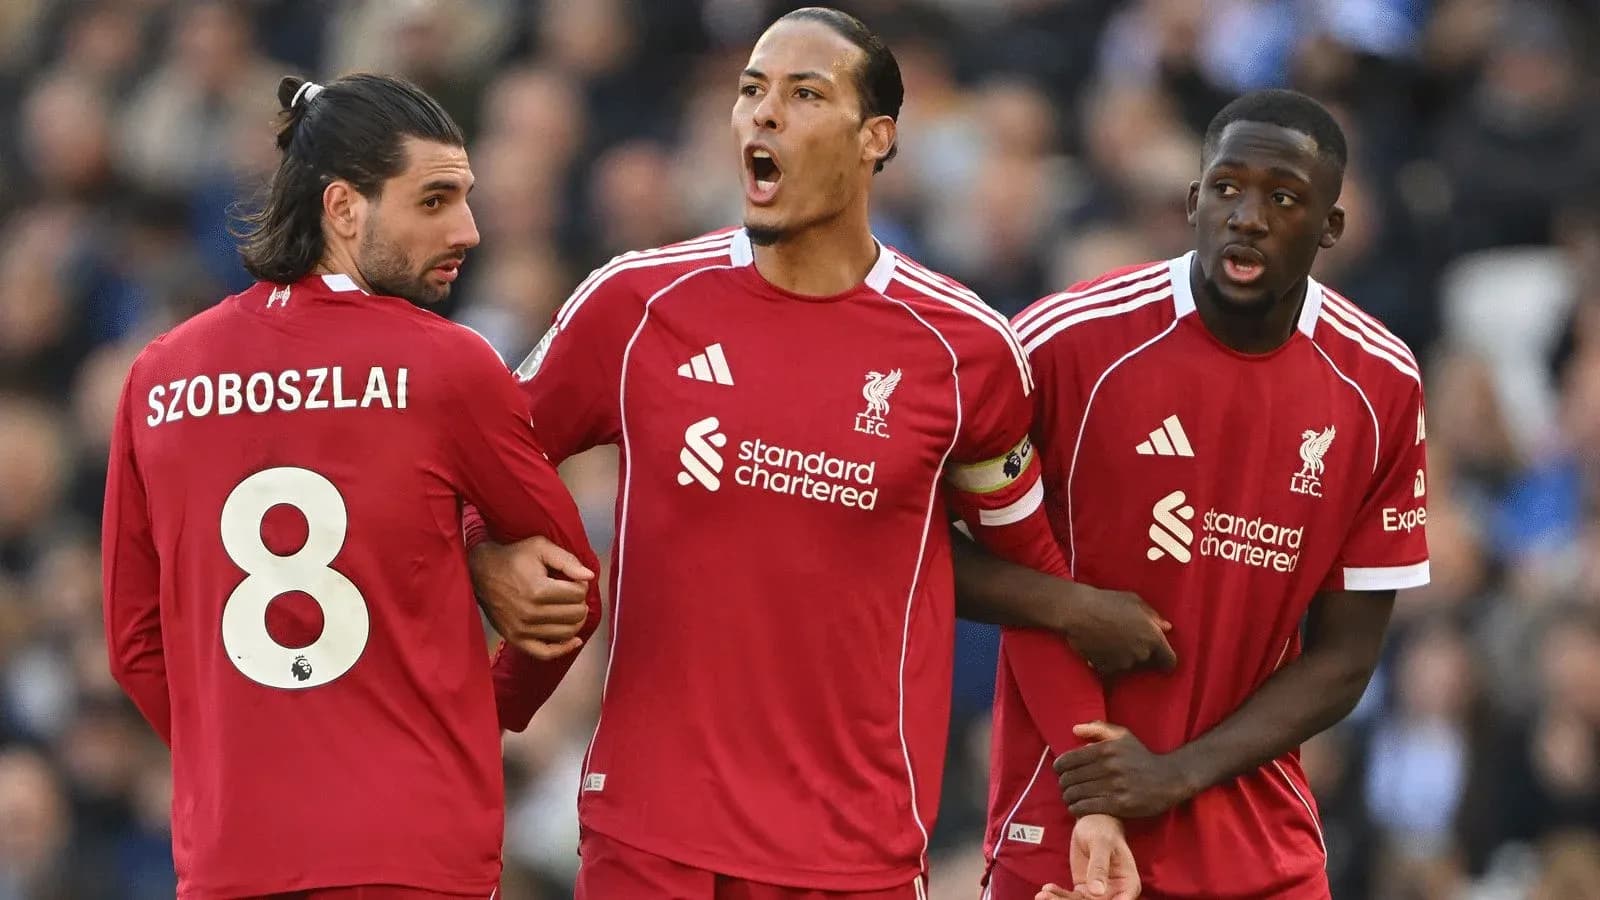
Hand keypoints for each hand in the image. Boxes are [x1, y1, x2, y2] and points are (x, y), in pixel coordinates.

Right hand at [470, 535, 593, 659]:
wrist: (481, 572)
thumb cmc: (513, 557)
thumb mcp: (540, 547)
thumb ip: (567, 560)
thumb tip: (589, 577)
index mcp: (538, 590)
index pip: (578, 595)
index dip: (581, 585)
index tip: (573, 580)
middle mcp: (531, 613)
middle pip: (575, 615)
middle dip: (579, 602)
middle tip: (571, 593)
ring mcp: (522, 629)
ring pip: (566, 633)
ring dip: (575, 621)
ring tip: (569, 608)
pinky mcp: (516, 639)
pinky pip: (545, 653)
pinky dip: (563, 649)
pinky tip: (573, 640)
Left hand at [1032, 813, 1140, 899]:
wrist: (1093, 823)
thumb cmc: (1103, 830)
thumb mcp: (1101, 845)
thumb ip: (1099, 867)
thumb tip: (1098, 892)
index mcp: (1128, 885)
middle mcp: (1115, 893)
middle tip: (1051, 899)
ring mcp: (1099, 893)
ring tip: (1043, 895)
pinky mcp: (1084, 890)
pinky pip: (1071, 898)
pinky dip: (1058, 895)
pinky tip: (1046, 889)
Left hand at [1055, 722, 1194, 818]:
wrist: (1168, 779)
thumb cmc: (1141, 756)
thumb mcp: (1123, 736)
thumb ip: (1098, 728)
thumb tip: (1074, 730)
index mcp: (1106, 749)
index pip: (1069, 759)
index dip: (1058, 767)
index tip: (1059, 771)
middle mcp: (1109, 767)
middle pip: (1070, 778)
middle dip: (1063, 783)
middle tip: (1064, 786)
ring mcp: (1114, 787)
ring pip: (1076, 794)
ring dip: (1068, 797)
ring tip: (1069, 797)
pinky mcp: (1120, 805)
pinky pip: (1087, 807)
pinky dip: (1077, 808)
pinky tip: (1077, 807)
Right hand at [1057, 584, 1175, 676]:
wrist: (1078, 612)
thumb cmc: (1108, 601)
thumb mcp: (1135, 601)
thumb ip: (1154, 616)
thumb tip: (1166, 628)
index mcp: (1153, 638)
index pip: (1169, 661)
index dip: (1166, 660)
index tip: (1161, 658)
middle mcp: (1140, 654)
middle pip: (1146, 660)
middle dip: (1140, 650)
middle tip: (1126, 635)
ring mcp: (1122, 663)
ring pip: (1127, 662)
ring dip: (1122, 654)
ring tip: (1109, 638)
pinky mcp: (1105, 668)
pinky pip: (1110, 666)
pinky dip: (1107, 659)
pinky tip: (1098, 645)